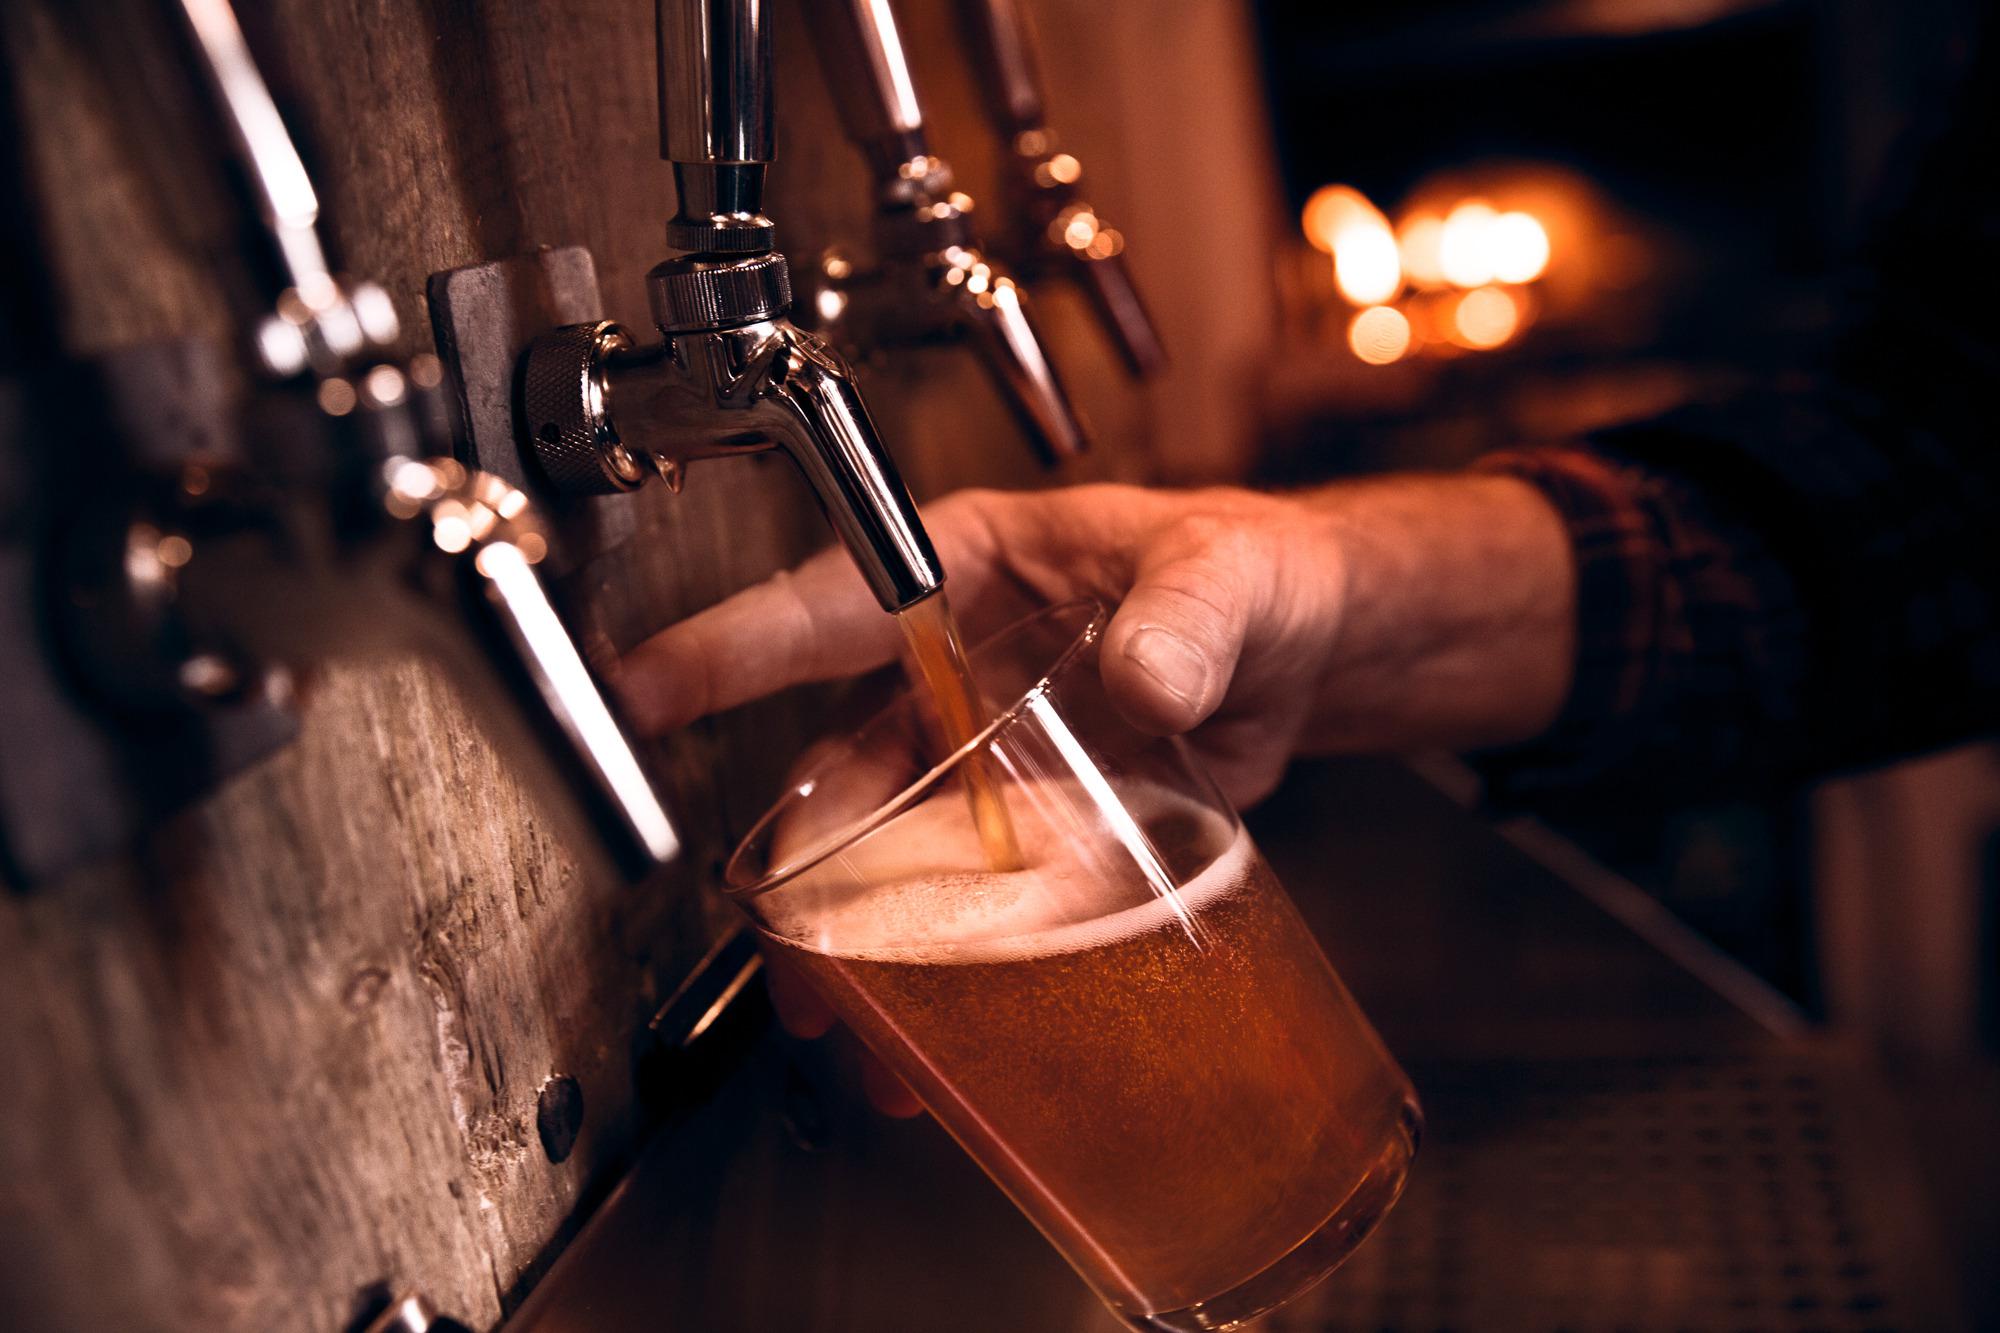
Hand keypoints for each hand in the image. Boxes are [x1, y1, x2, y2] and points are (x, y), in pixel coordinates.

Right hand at [623, 475, 1577, 1116]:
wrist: (1311, 650)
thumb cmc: (1258, 575)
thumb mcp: (1228, 575)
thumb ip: (1189, 617)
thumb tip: (1145, 676)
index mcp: (972, 571)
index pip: (829, 603)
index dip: (726, 648)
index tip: (642, 687)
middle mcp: (956, 664)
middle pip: (842, 769)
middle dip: (802, 871)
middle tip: (789, 955)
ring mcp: (988, 750)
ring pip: (893, 853)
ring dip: (865, 943)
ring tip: (857, 1030)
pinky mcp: (1034, 821)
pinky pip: (971, 898)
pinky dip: (952, 965)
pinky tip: (946, 1031)